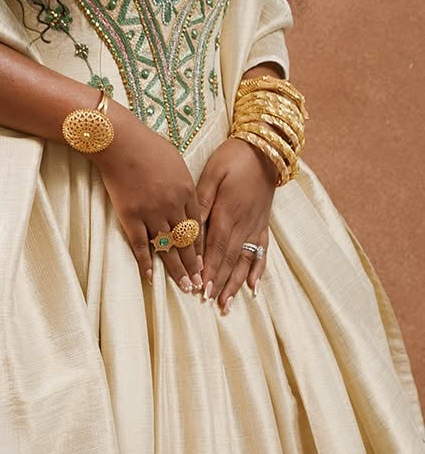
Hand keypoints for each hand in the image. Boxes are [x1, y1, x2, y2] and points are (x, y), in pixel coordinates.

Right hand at [94, 103, 204, 293]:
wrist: (120, 141)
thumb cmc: (147, 145)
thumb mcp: (176, 161)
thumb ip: (184, 183)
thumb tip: (188, 199)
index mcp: (186, 191)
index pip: (197, 227)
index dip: (201, 248)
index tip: (205, 263)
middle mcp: (172, 207)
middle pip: (186, 242)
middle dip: (193, 265)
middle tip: (200, 284)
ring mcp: (151, 213)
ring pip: (168, 248)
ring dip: (176, 269)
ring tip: (184, 286)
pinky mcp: (131, 216)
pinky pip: (140, 245)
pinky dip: (145, 263)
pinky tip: (151, 277)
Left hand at [196, 137, 275, 312]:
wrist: (263, 150)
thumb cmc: (233, 158)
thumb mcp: (212, 173)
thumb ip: (202, 200)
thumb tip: (190, 225)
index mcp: (228, 212)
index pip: (216, 247)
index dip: (209, 269)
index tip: (200, 288)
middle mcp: (243, 224)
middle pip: (229, 259)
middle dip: (219, 282)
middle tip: (210, 303)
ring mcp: (255, 226)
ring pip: (245, 261)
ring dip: (236, 283)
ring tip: (229, 304)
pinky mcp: (263, 224)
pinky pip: (261, 252)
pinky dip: (258, 270)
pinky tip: (254, 286)